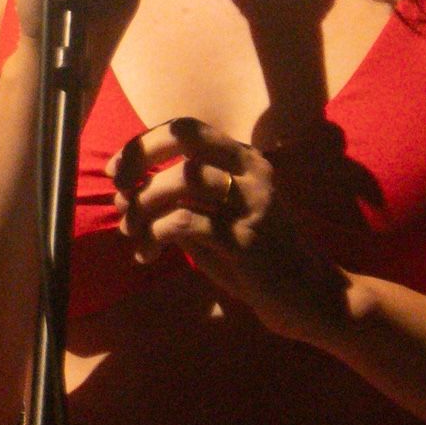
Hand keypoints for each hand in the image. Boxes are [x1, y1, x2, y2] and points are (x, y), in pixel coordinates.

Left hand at [108, 117, 354, 343]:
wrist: (309, 295)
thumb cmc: (259, 259)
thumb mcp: (222, 219)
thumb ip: (188, 202)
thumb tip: (130, 193)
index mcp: (246, 160)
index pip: (188, 128)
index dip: (145, 142)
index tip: (116, 168)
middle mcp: (252, 172)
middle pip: (184, 140)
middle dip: (139, 158)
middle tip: (118, 193)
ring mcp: (252, 203)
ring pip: (182, 180)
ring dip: (143, 205)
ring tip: (130, 231)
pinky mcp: (246, 239)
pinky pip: (185, 223)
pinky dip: (155, 235)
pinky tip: (148, 254)